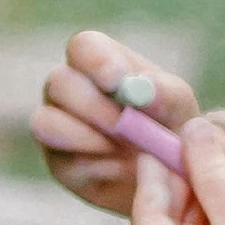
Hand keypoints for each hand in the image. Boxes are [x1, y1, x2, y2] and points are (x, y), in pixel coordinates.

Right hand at [31, 30, 214, 215]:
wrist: (167, 177)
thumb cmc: (170, 128)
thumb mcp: (178, 108)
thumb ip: (165, 93)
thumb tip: (142, 88)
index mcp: (97, 63)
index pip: (82, 48)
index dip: (95, 61)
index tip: (116, 80)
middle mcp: (69, 89)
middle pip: (59, 83)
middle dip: (92, 106)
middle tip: (121, 125)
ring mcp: (58, 126)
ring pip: (46, 123)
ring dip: (84, 136)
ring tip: (122, 149)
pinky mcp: (60, 164)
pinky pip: (62, 161)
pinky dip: (92, 165)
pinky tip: (121, 170)